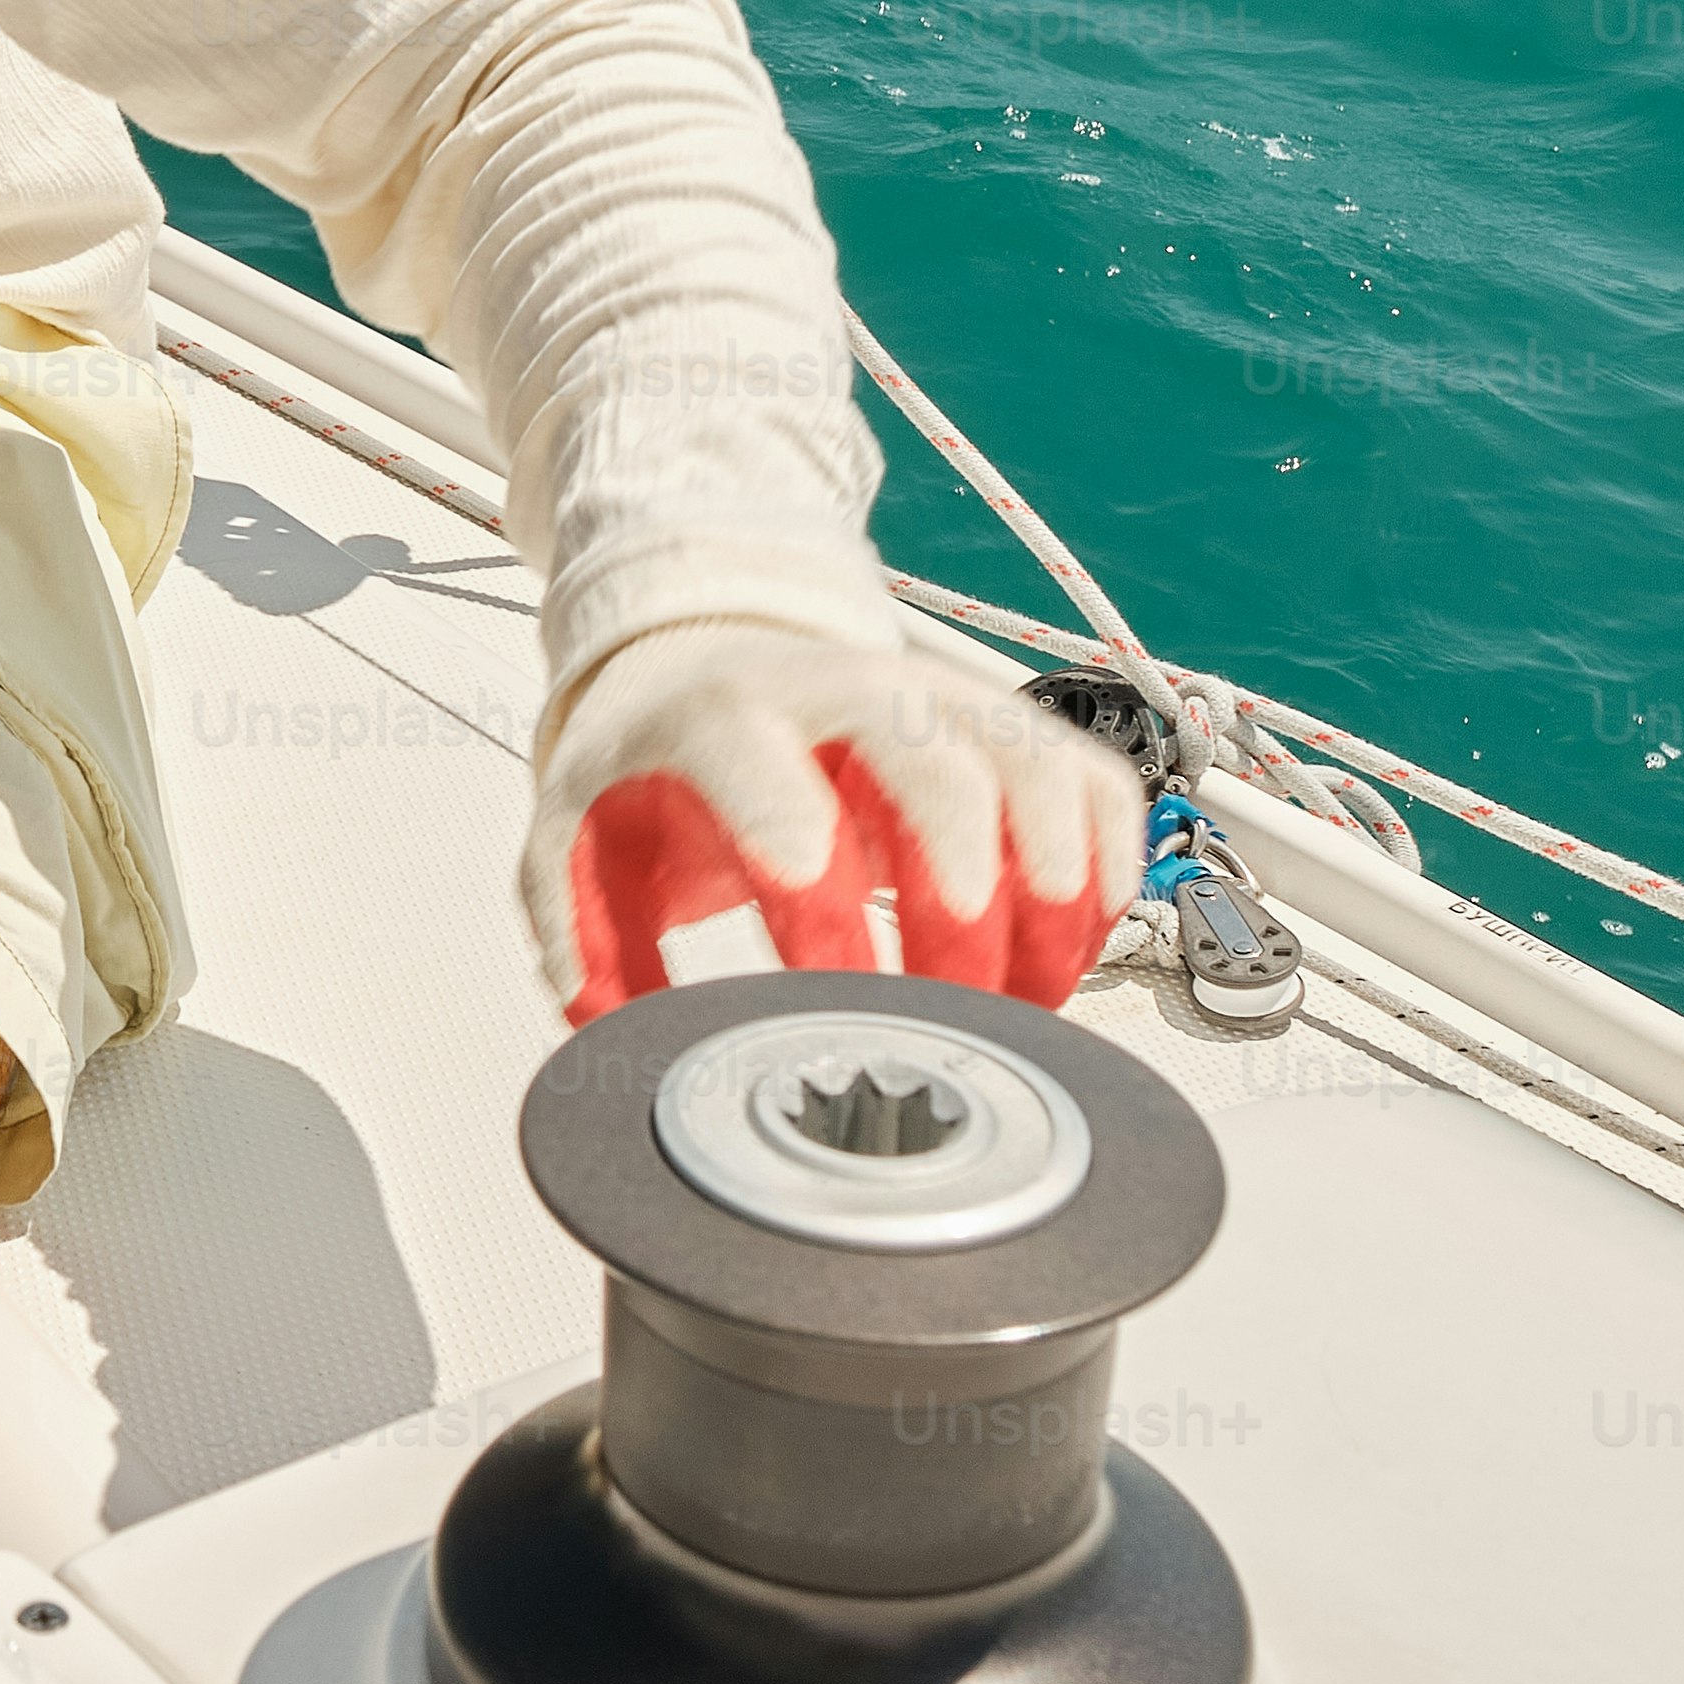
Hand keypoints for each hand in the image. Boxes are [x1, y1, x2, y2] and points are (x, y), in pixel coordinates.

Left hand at [524, 618, 1140, 1021]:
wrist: (705, 659)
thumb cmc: (656, 765)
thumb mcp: (575, 839)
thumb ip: (575, 937)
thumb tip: (608, 1025)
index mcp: (728, 718)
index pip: (781, 798)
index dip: (817, 906)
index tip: (834, 995)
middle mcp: (847, 692)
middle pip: (939, 771)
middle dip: (962, 902)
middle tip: (959, 1009)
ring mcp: (941, 699)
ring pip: (1039, 771)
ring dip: (1055, 898)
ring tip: (1030, 997)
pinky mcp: (1010, 725)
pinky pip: (1095, 783)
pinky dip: (1108, 866)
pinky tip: (1072, 943)